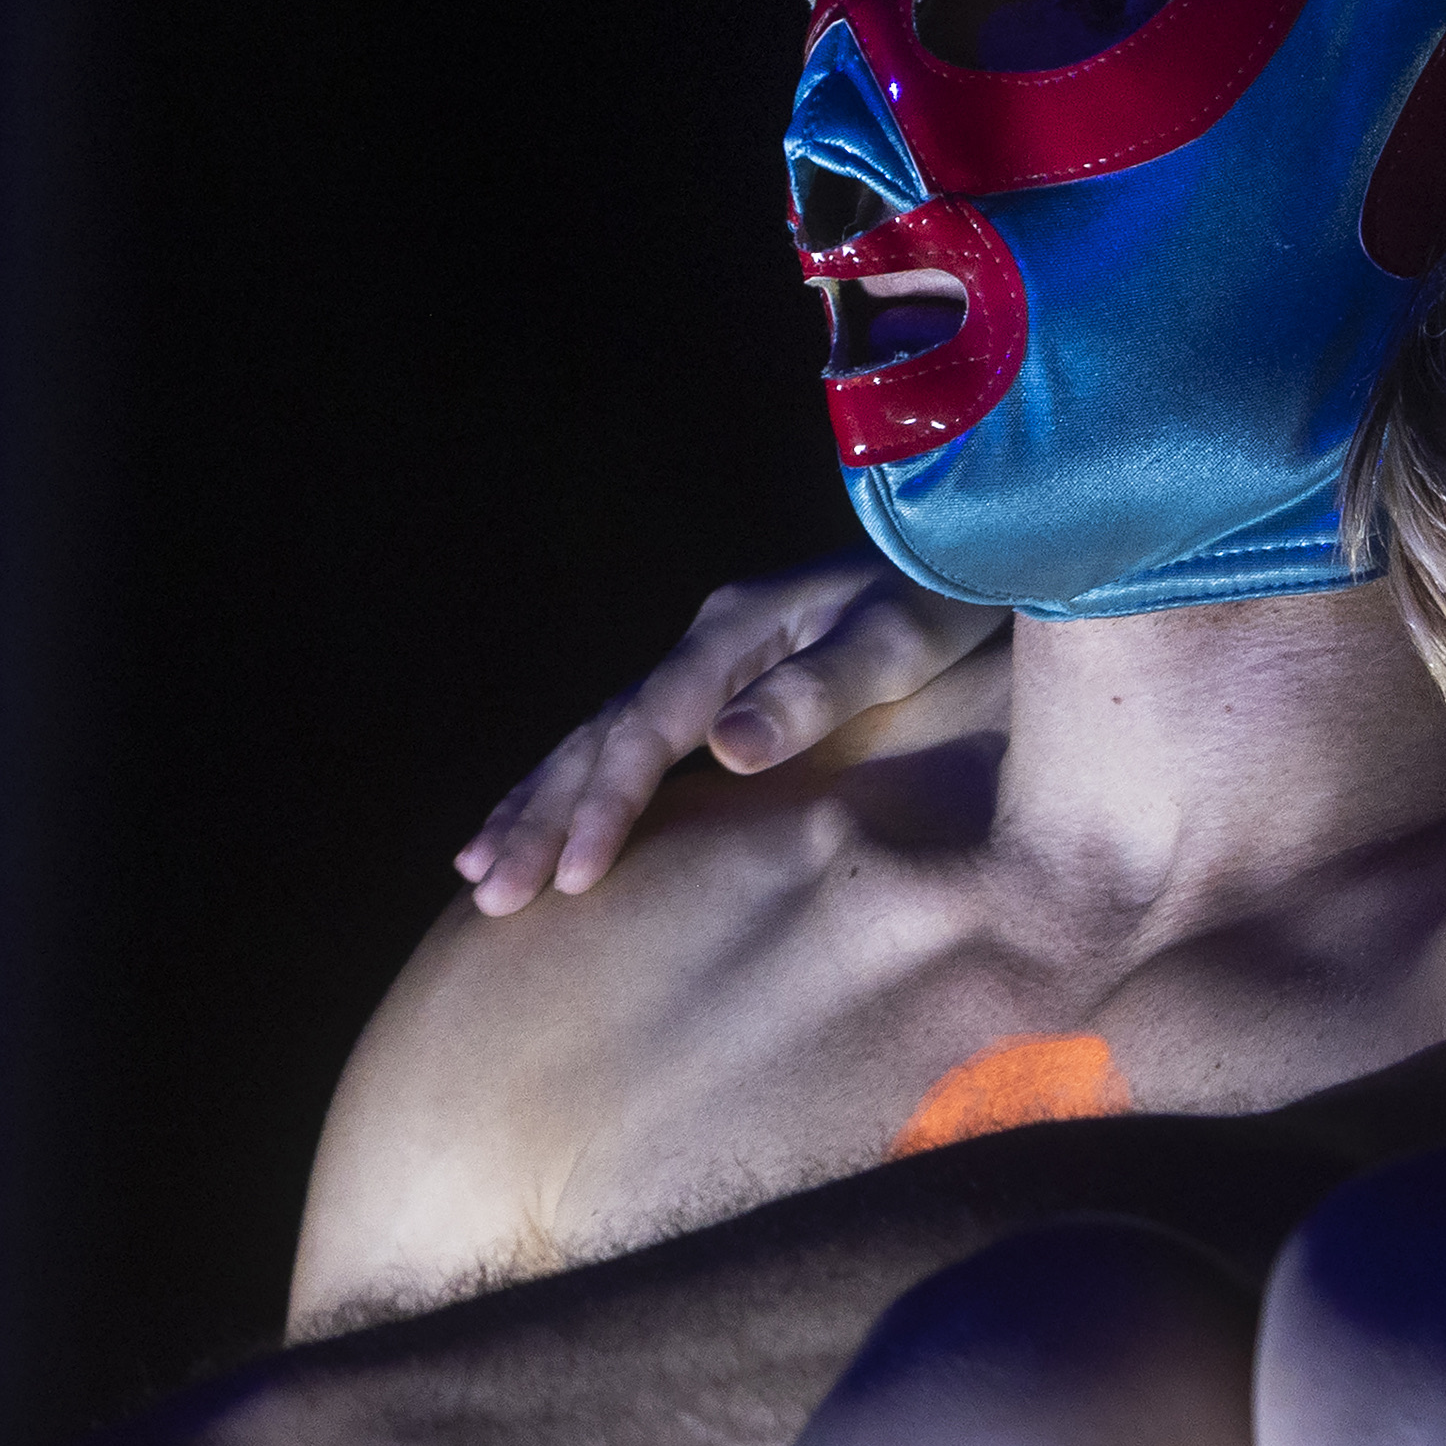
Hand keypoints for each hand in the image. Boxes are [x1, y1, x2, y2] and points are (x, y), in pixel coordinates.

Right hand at [452, 556, 1005, 913]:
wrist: (970, 550)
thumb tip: (722, 749)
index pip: (649, 731)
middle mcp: (704, 644)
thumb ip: (815, 692)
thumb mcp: (897, 643)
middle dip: (542, 816)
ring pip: (596, 740)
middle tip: (491, 896)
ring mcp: (707, 664)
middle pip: (600, 736)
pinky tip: (540, 824)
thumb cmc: (943, 598)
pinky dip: (573, 788)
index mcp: (733, 633)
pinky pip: (628, 744)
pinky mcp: (721, 686)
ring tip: (475, 872)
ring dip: (537, 804)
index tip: (574, 879)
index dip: (608, 805)